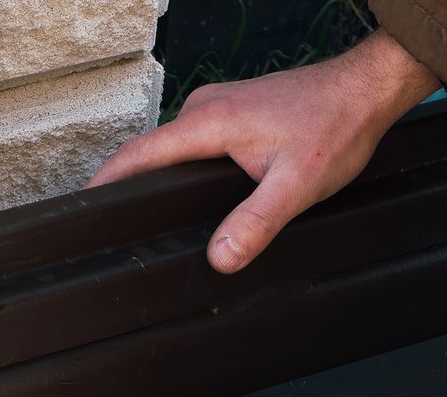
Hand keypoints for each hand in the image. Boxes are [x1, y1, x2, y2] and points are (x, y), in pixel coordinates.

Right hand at [88, 32, 437, 272]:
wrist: (366, 89)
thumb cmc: (336, 125)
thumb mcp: (296, 185)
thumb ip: (255, 223)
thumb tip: (220, 257)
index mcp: (209, 123)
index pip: (139, 155)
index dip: (105, 183)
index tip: (80, 210)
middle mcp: (205, 108)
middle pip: (151, 154)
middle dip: (129, 188)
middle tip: (115, 227)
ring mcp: (217, 107)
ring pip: (174, 150)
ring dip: (161, 179)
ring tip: (148, 215)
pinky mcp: (231, 111)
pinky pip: (193, 143)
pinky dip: (184, 168)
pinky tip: (194, 192)